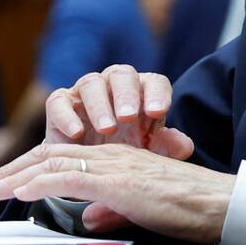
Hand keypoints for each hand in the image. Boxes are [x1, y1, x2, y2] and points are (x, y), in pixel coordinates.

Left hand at [0, 143, 233, 244]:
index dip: (31, 169)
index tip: (4, 183)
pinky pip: (69, 177)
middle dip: (13, 169)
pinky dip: (39, 182)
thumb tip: (88, 218)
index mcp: (117, 161)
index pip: (64, 159)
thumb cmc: (189, 207)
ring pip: (53, 161)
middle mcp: (112, 155)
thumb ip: (112, 210)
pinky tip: (19, 191)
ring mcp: (114, 165)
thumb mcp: (141, 209)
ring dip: (16, 174)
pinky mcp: (117, 180)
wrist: (218, 204)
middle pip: (51, 154)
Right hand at [42, 64, 192, 159]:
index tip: (158, 112)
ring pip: (91, 83)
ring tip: (107, 129)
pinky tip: (76, 133)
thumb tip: (186, 145)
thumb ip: (166, 147)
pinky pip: (60, 101)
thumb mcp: (148, 154)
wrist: (89, 169)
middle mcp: (115, 85)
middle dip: (126, 95)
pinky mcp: (61, 103)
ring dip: (99, 105)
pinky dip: (66, 115)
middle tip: (128, 117)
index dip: (157, 93)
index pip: (154, 82)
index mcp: (143, 92)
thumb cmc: (126, 155)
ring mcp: (86, 91)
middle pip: (122, 75)